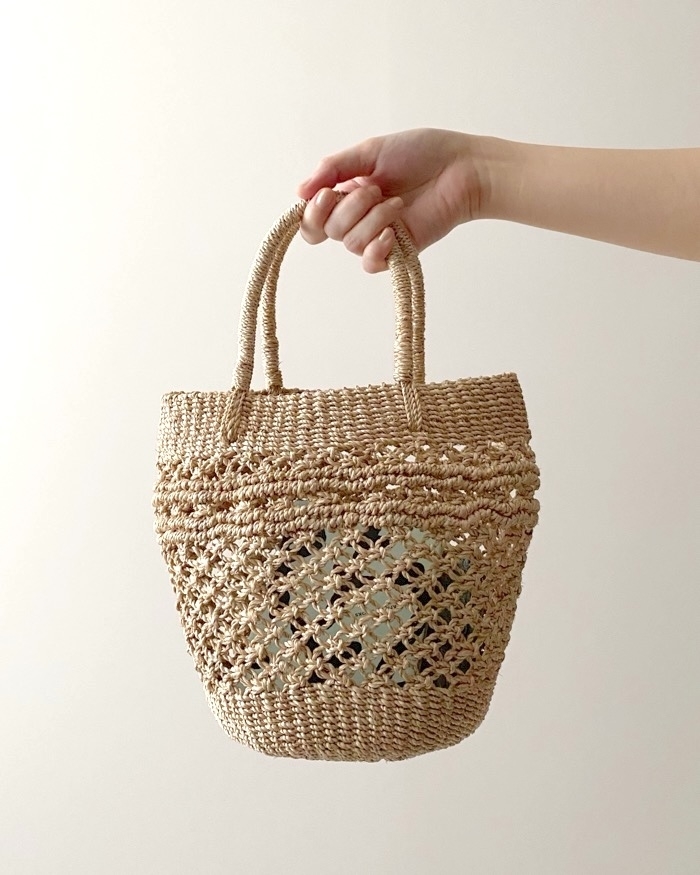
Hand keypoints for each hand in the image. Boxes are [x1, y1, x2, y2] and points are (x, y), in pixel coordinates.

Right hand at [296, 128, 486, 271]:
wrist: (461, 168)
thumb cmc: (422, 154)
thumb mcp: (369, 152)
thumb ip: (333, 169)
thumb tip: (299, 192)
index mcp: (346, 193)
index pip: (312, 218)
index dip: (313, 211)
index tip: (328, 192)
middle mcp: (358, 217)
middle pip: (327, 231)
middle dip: (347, 209)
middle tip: (375, 190)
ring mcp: (377, 236)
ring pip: (350, 243)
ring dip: (371, 219)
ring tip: (398, 202)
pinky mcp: (398, 252)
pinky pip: (370, 263)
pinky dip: (376, 249)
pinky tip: (392, 233)